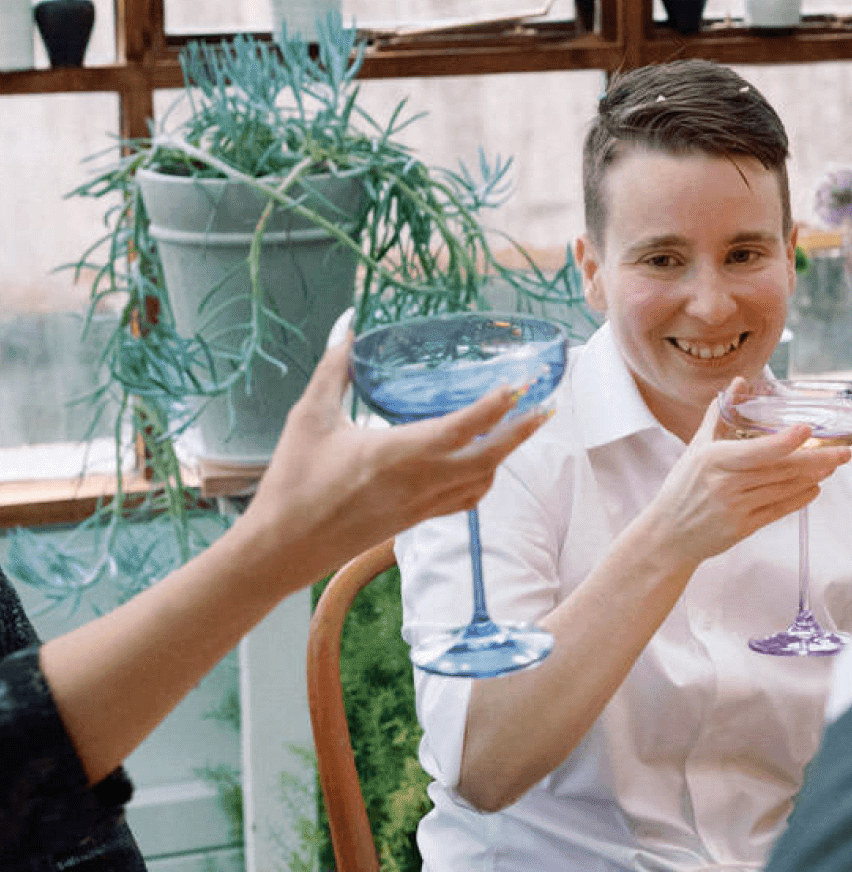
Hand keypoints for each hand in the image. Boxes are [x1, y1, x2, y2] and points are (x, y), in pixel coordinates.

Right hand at [241, 335, 551, 584]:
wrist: (283, 548)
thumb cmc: (292, 480)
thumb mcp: (308, 417)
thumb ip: (333, 369)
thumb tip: (346, 323)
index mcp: (397, 452)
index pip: (461, 427)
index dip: (495, 406)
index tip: (519, 385)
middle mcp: (420, 481)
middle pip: (489, 456)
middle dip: (522, 431)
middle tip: (546, 405)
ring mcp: (423, 505)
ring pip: (483, 480)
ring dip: (506, 454)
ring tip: (520, 427)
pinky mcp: (417, 520)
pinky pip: (466, 499)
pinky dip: (484, 479)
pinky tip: (484, 463)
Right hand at [638, 384, 851, 564]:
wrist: (669, 534)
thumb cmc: (683, 486)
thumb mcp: (697, 447)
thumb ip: (721, 414)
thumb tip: (739, 382)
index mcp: (714, 460)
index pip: (756, 450)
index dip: (785, 441)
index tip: (808, 429)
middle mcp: (726, 484)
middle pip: (781, 470)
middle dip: (818, 460)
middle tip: (845, 451)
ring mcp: (737, 508)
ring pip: (785, 489)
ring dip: (814, 476)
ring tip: (834, 464)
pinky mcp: (744, 528)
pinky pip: (780, 510)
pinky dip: (800, 497)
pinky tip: (815, 486)